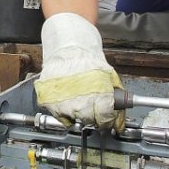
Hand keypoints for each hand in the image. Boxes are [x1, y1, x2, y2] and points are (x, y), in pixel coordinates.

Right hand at [34, 13, 123, 129]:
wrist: (68, 46)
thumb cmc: (87, 59)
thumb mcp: (109, 75)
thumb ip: (115, 97)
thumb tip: (119, 117)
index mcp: (98, 97)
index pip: (105, 119)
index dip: (107, 119)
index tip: (106, 117)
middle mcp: (80, 103)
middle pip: (89, 121)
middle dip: (93, 117)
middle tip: (91, 107)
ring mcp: (63, 103)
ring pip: (73, 120)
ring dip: (78, 114)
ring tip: (79, 100)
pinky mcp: (49, 102)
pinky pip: (59, 115)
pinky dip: (63, 111)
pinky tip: (68, 100)